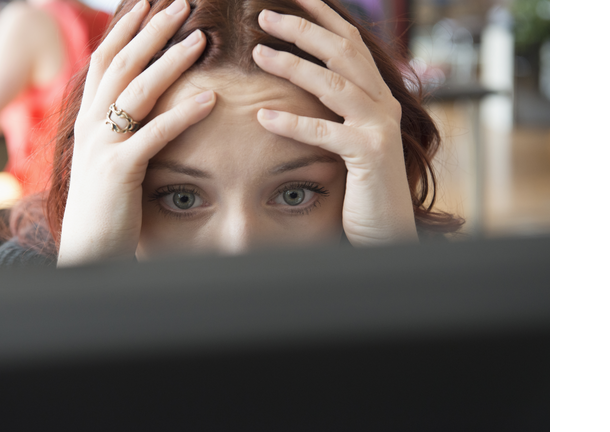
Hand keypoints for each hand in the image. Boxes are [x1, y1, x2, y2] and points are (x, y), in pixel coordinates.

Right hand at [57, 0, 214, 265]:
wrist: (87, 251)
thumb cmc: (105, 207)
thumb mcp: (108, 160)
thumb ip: (122, 131)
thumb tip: (146, 109)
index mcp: (87, 119)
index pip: (105, 61)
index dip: (127, 29)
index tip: (148, 3)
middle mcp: (90, 125)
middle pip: (121, 64)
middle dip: (151, 30)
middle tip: (180, 3)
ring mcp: (101, 146)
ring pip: (136, 91)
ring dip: (170, 61)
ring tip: (200, 38)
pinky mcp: (118, 171)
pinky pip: (154, 134)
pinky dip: (184, 113)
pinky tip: (211, 97)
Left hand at [252, 0, 417, 245]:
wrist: (388, 230)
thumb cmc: (361, 186)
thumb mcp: (348, 139)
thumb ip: (333, 111)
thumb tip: (300, 86)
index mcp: (376, 95)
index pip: (349, 43)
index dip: (323, 16)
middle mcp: (383, 104)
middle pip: (342, 52)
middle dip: (302, 29)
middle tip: (264, 15)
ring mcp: (379, 127)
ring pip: (334, 85)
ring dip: (293, 66)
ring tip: (258, 53)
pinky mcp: (371, 154)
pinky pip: (327, 133)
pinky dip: (294, 123)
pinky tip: (264, 116)